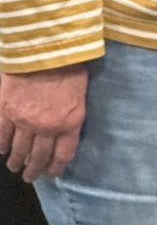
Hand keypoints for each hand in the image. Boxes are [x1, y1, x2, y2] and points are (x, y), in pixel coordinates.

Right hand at [0, 66, 88, 181]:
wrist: (45, 47)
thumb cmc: (69, 64)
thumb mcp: (80, 91)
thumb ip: (72, 112)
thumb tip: (68, 125)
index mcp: (70, 122)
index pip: (63, 154)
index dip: (55, 168)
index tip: (50, 174)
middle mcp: (47, 127)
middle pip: (39, 157)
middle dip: (33, 170)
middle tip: (30, 177)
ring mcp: (24, 121)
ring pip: (18, 150)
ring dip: (16, 161)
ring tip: (15, 166)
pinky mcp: (6, 111)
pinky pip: (2, 135)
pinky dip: (2, 145)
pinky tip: (2, 150)